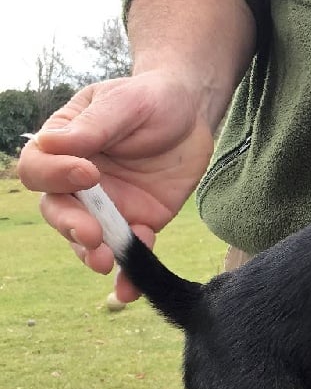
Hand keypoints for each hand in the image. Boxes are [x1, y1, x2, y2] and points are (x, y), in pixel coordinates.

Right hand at [18, 71, 213, 300]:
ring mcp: (109, 206)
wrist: (192, 115)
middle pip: (59, 212)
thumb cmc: (152, 99)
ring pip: (89, 239)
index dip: (56, 176)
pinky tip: (129, 289)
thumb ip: (95, 126)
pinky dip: (130, 271)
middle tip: (91, 234)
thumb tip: (53, 144)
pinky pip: (131, 250)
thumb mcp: (125, 103)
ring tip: (104, 262)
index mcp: (64, 147)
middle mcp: (79, 182)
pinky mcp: (140, 221)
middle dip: (71, 227)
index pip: (40, 169)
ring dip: (93, 254)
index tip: (87, 172)